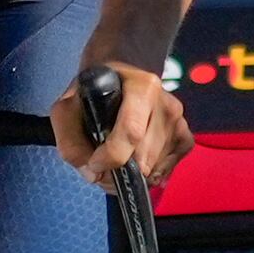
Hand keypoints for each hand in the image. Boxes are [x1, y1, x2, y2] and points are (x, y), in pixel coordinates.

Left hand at [59, 60, 192, 186]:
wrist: (121, 78)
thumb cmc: (93, 92)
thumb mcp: (67, 108)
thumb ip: (69, 141)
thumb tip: (93, 174)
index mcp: (142, 87)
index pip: (131, 132)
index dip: (110, 157)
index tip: (93, 164)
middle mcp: (167, 104)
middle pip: (142, 159)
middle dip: (117, 172)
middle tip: (101, 163)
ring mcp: (179, 123)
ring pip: (153, 169)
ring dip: (130, 174)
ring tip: (116, 157)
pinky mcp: (186, 139)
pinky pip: (166, 171)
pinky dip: (147, 174)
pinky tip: (135, 159)